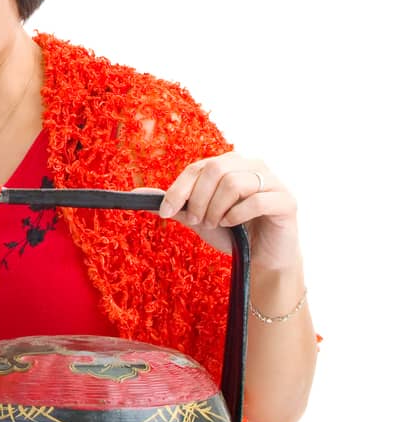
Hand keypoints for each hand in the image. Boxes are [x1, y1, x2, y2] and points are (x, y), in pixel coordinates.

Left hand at [155, 152, 301, 271]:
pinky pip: (257, 200)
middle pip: (215, 170)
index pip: (197, 168)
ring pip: (234, 183)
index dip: (178, 190)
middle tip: (198, 221)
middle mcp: (252, 165)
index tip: (166, 213)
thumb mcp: (196, 216)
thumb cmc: (230, 232)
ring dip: (217, 209)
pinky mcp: (287, 200)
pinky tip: (234, 225)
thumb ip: (172, 203)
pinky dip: (237, 215)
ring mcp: (273, 181)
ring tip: (217, 224)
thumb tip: (136, 193)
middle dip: (198, 200)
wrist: (261, 257)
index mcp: (229, 164)